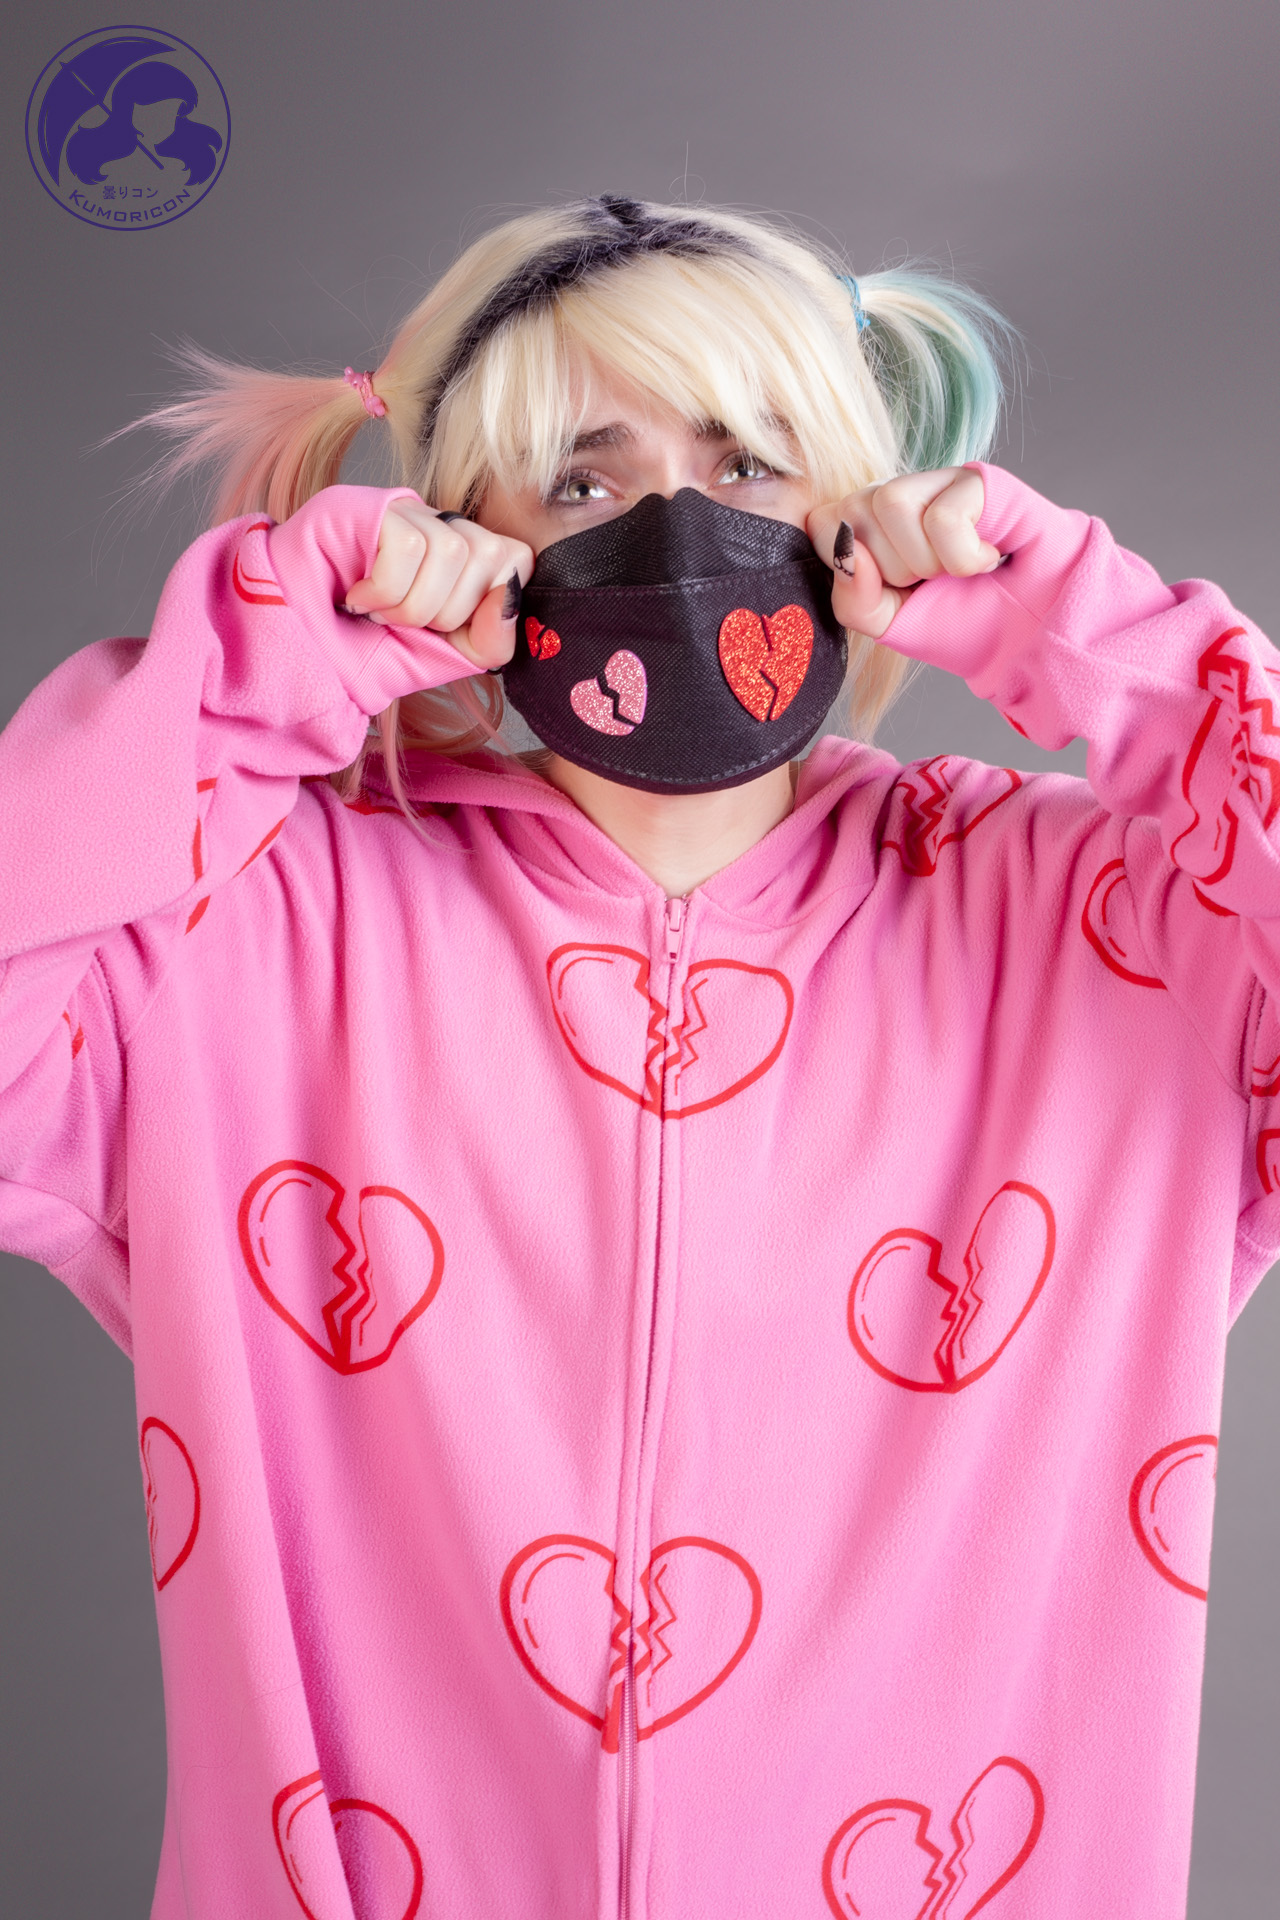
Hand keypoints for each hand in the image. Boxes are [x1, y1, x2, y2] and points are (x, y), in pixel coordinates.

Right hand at [341, 499, 533, 670]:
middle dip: (446, 613)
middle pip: (491, 556)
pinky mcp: (366, 505)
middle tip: (399, 622)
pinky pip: (409, 547)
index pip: (518, 558)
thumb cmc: (362, 646)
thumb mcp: (439, 657)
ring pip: (454, 550)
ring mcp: (403, 509)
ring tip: (375, 613)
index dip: (493, 603)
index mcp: (463, 557)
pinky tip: (356, 597)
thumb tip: (510, 597)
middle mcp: (439, 523)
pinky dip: (384, 591)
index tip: (445, 629)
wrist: (294, 648)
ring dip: (412, 606)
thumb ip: (489, 641)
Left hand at [807, 468, 1001, 638]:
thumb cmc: (963, 623)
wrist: (1032, 635)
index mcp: (868, 526)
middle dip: (895, 570)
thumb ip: (852, 598)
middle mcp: (897, 494)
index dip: (851, 566)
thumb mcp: (891, 625)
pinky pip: (941, 516)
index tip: (894, 589)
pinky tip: (988, 559)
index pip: (820, 523)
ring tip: (958, 572)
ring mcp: (936, 481)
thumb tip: (846, 549)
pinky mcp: (977, 479)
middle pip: (853, 512)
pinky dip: (965, 558)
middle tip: (935, 582)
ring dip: (928, 561)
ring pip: (891, 503)